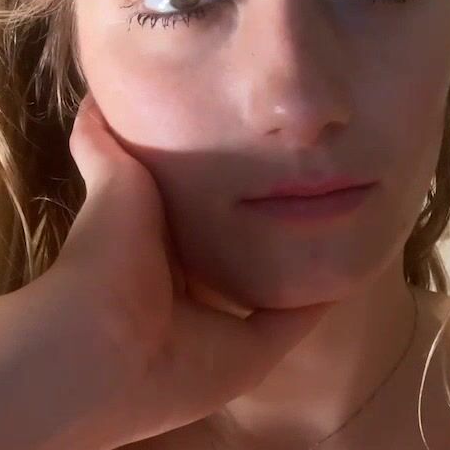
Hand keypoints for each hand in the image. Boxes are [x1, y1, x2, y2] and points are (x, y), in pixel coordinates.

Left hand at [12, 92, 331, 449]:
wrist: (103, 343)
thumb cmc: (106, 257)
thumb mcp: (112, 181)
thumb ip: (104, 146)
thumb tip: (97, 95)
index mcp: (160, 253)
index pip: (203, 219)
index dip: (231, 190)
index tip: (266, 150)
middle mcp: (193, 292)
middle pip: (242, 256)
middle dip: (272, 227)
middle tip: (319, 176)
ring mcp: (225, 328)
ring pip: (273, 289)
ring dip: (304, 260)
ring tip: (345, 211)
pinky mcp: (254, 354)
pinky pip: (296, 321)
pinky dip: (322, 295)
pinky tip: (352, 255)